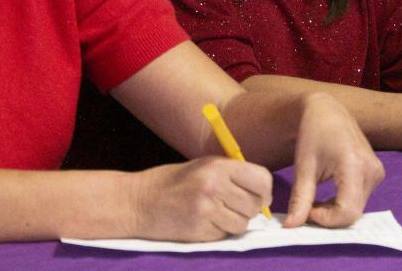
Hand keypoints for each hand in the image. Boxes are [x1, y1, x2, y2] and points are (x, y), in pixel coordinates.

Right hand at [127, 157, 271, 240]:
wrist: (137, 202)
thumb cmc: (171, 182)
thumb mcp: (203, 166)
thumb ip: (232, 175)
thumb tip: (263, 191)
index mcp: (218, 166)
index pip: (262, 180)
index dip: (264, 191)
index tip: (260, 197)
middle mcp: (215, 186)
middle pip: (255, 205)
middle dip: (249, 209)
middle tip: (233, 207)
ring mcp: (207, 210)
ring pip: (242, 224)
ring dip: (234, 222)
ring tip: (216, 214)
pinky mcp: (199, 230)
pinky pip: (225, 235)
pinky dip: (219, 232)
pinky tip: (203, 222)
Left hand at [284, 92, 383, 228]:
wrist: (327, 110)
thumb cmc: (313, 133)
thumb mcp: (304, 167)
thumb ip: (300, 199)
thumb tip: (291, 226)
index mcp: (355, 166)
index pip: (347, 212)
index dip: (326, 219)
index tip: (307, 210)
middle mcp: (372, 171)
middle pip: (353, 213)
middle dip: (329, 217)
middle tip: (307, 207)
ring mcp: (377, 172)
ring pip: (357, 208)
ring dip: (335, 211)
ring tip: (314, 199)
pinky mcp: (376, 173)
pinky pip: (360, 199)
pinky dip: (342, 203)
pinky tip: (327, 193)